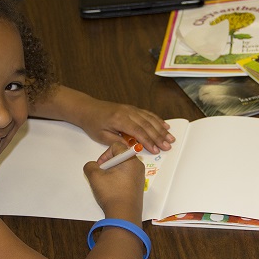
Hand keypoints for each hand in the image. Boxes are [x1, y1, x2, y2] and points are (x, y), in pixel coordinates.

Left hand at [30, 86, 174, 153]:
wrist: (88, 109)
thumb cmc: (93, 123)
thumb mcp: (101, 136)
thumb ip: (117, 142)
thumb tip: (132, 149)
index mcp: (119, 119)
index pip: (138, 132)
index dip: (148, 142)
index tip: (156, 150)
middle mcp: (127, 112)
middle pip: (147, 126)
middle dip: (159, 137)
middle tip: (168, 146)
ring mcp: (131, 109)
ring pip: (150, 119)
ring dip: (161, 129)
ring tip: (170, 138)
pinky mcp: (132, 109)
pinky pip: (147, 114)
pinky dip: (157, 120)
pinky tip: (165, 126)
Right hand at [83, 142, 144, 221]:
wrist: (124, 215)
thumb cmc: (112, 194)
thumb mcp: (95, 177)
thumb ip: (90, 166)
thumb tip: (93, 166)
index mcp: (130, 160)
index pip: (116, 146)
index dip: (105, 154)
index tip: (100, 167)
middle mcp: (138, 166)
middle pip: (120, 156)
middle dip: (108, 163)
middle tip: (102, 175)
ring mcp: (140, 176)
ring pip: (123, 166)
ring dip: (113, 171)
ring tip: (107, 183)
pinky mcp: (138, 186)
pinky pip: (127, 175)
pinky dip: (118, 179)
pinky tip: (113, 189)